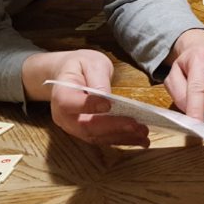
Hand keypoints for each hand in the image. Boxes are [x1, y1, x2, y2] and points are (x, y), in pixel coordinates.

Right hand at [23, 49, 149, 146]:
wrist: (68, 74)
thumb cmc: (80, 66)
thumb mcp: (91, 63)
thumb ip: (98, 79)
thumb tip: (107, 98)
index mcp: (61, 94)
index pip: (70, 103)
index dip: (89, 106)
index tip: (109, 104)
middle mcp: (64, 116)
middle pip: (86, 126)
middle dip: (113, 126)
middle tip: (135, 124)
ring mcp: (74, 127)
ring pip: (96, 137)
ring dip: (121, 136)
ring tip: (142, 133)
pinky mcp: (85, 132)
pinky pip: (102, 139)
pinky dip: (121, 139)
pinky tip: (139, 139)